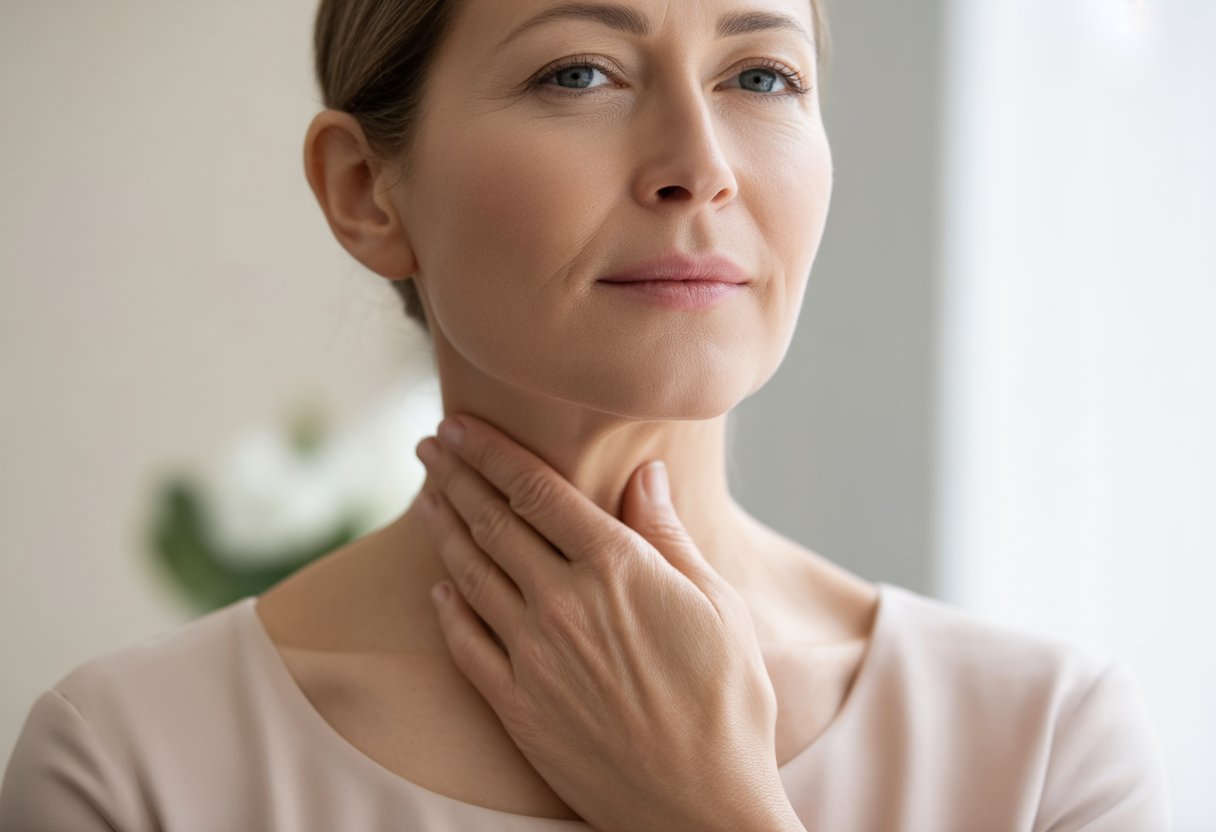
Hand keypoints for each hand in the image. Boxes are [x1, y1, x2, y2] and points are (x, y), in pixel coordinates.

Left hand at [413, 414, 800, 831]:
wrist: (702, 806)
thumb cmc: (729, 702)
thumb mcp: (719, 605)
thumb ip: (669, 535)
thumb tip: (645, 474)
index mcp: (616, 567)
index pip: (535, 488)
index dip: (490, 449)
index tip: (460, 423)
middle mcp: (563, 602)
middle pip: (492, 520)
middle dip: (454, 474)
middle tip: (427, 444)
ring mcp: (532, 654)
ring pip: (471, 572)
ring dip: (443, 526)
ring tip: (425, 494)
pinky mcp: (516, 703)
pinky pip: (466, 642)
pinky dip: (448, 606)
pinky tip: (439, 585)